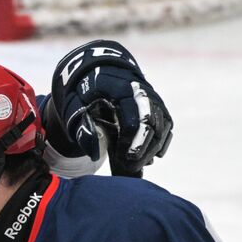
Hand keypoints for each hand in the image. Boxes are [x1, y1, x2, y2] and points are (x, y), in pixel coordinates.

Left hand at [47, 40, 172, 176]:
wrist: (97, 72)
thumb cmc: (84, 94)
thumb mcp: (75, 108)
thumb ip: (83, 129)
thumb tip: (95, 154)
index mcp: (119, 88)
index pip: (134, 118)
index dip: (131, 141)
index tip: (122, 158)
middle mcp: (141, 91)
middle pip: (152, 123)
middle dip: (143, 149)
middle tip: (130, 168)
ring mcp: (152, 97)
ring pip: (162, 126)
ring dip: (152, 150)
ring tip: (136, 166)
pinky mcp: (158, 106)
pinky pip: (166, 127)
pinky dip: (160, 144)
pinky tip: (149, 159)